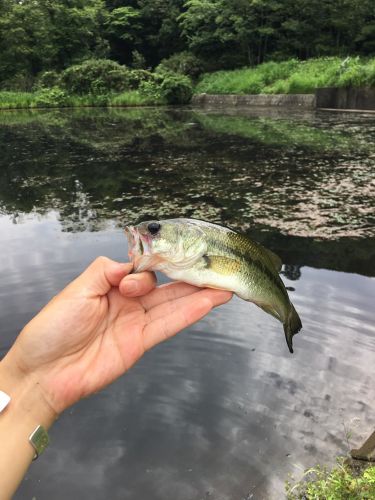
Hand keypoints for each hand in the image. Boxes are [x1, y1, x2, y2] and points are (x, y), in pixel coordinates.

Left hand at [3, 257, 231, 415]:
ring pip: (172, 305)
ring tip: (223, 287)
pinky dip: (188, 315)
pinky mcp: (141, 342)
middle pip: (165, 287)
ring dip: (198, 296)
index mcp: (111, 285)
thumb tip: (132, 264)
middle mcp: (128, 302)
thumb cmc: (53, 328)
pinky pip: (168, 325)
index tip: (169, 259)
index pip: (143, 269)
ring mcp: (136, 322)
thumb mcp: (77, 289)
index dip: (157, 264)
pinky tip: (207, 304)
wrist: (45, 372)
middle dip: (190, 279)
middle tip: (216, 269)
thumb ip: (106, 270)